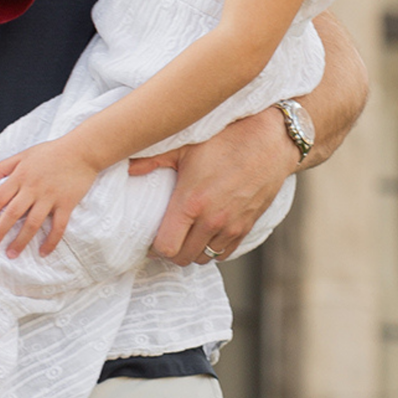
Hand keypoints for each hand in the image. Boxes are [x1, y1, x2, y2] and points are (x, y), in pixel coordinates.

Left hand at [0, 137, 99, 258]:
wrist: (82, 150)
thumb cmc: (51, 152)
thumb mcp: (22, 155)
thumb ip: (3, 168)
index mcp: (20, 176)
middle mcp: (33, 188)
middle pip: (12, 213)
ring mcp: (50, 197)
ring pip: (32, 223)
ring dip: (21, 240)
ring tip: (11, 254)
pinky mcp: (66, 204)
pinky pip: (58, 227)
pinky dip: (51, 241)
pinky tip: (43, 252)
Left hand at [135, 108, 295, 265]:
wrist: (271, 139)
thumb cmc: (225, 139)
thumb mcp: (185, 145)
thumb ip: (153, 159)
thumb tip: (126, 167)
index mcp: (192, 202)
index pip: (166, 248)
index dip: (154, 248)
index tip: (150, 238)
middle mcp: (213, 219)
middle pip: (183, 258)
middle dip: (170, 252)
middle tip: (165, 238)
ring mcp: (232, 226)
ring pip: (204, 257)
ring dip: (191, 251)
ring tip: (184, 236)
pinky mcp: (248, 226)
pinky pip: (225, 253)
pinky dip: (213, 249)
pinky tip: (205, 234)